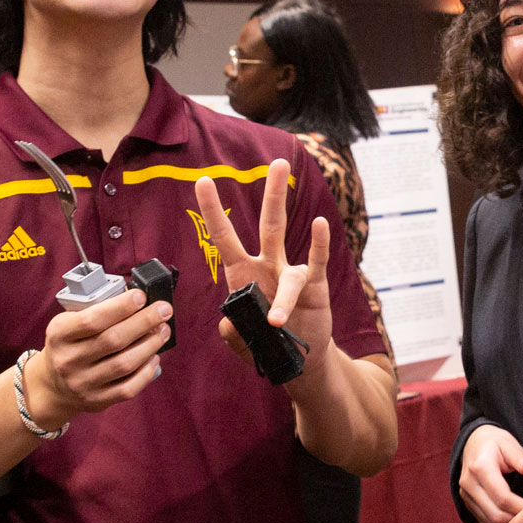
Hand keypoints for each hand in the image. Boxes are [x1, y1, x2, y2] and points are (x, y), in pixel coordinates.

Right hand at [23, 288, 170, 430]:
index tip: (141, 296)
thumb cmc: (70, 345)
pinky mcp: (97, 401)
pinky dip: (147, 371)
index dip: (120, 307)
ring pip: (124, 364)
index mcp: (59, 335)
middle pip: (113, 340)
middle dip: (144, 322)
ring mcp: (82, 383)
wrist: (53, 385)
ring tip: (163, 331)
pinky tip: (154, 357)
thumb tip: (137, 300)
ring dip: (150, 345)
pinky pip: (129, 388)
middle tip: (164, 310)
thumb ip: (96, 312)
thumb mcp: (68, 324)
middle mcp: (68, 360)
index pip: (92, 319)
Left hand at [196, 164, 333, 378]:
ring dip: (283, 214)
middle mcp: (268, 266)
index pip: (225, 238)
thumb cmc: (265, 344)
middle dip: (274, 194)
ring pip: (289, 242)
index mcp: (243, 275)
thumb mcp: (240, 341)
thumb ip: (231, 332)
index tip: (203, 180)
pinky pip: (315, 262)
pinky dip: (318, 244)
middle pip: (271, 224)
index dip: (213, 211)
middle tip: (278, 163)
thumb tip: (228, 323)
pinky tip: (320, 225)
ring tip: (279, 289)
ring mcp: (291, 274)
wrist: (299, 360)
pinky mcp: (314, 287)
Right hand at [458, 424, 522, 522]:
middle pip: (495, 515)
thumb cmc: (494, 443)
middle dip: (517, 521)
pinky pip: (484, 522)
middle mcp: (469, 484)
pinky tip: (514, 520)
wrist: (473, 442)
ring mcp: (465, 495)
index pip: (503, 498)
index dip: (522, 508)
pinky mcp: (466, 502)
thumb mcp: (509, 444)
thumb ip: (522, 458)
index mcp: (481, 468)